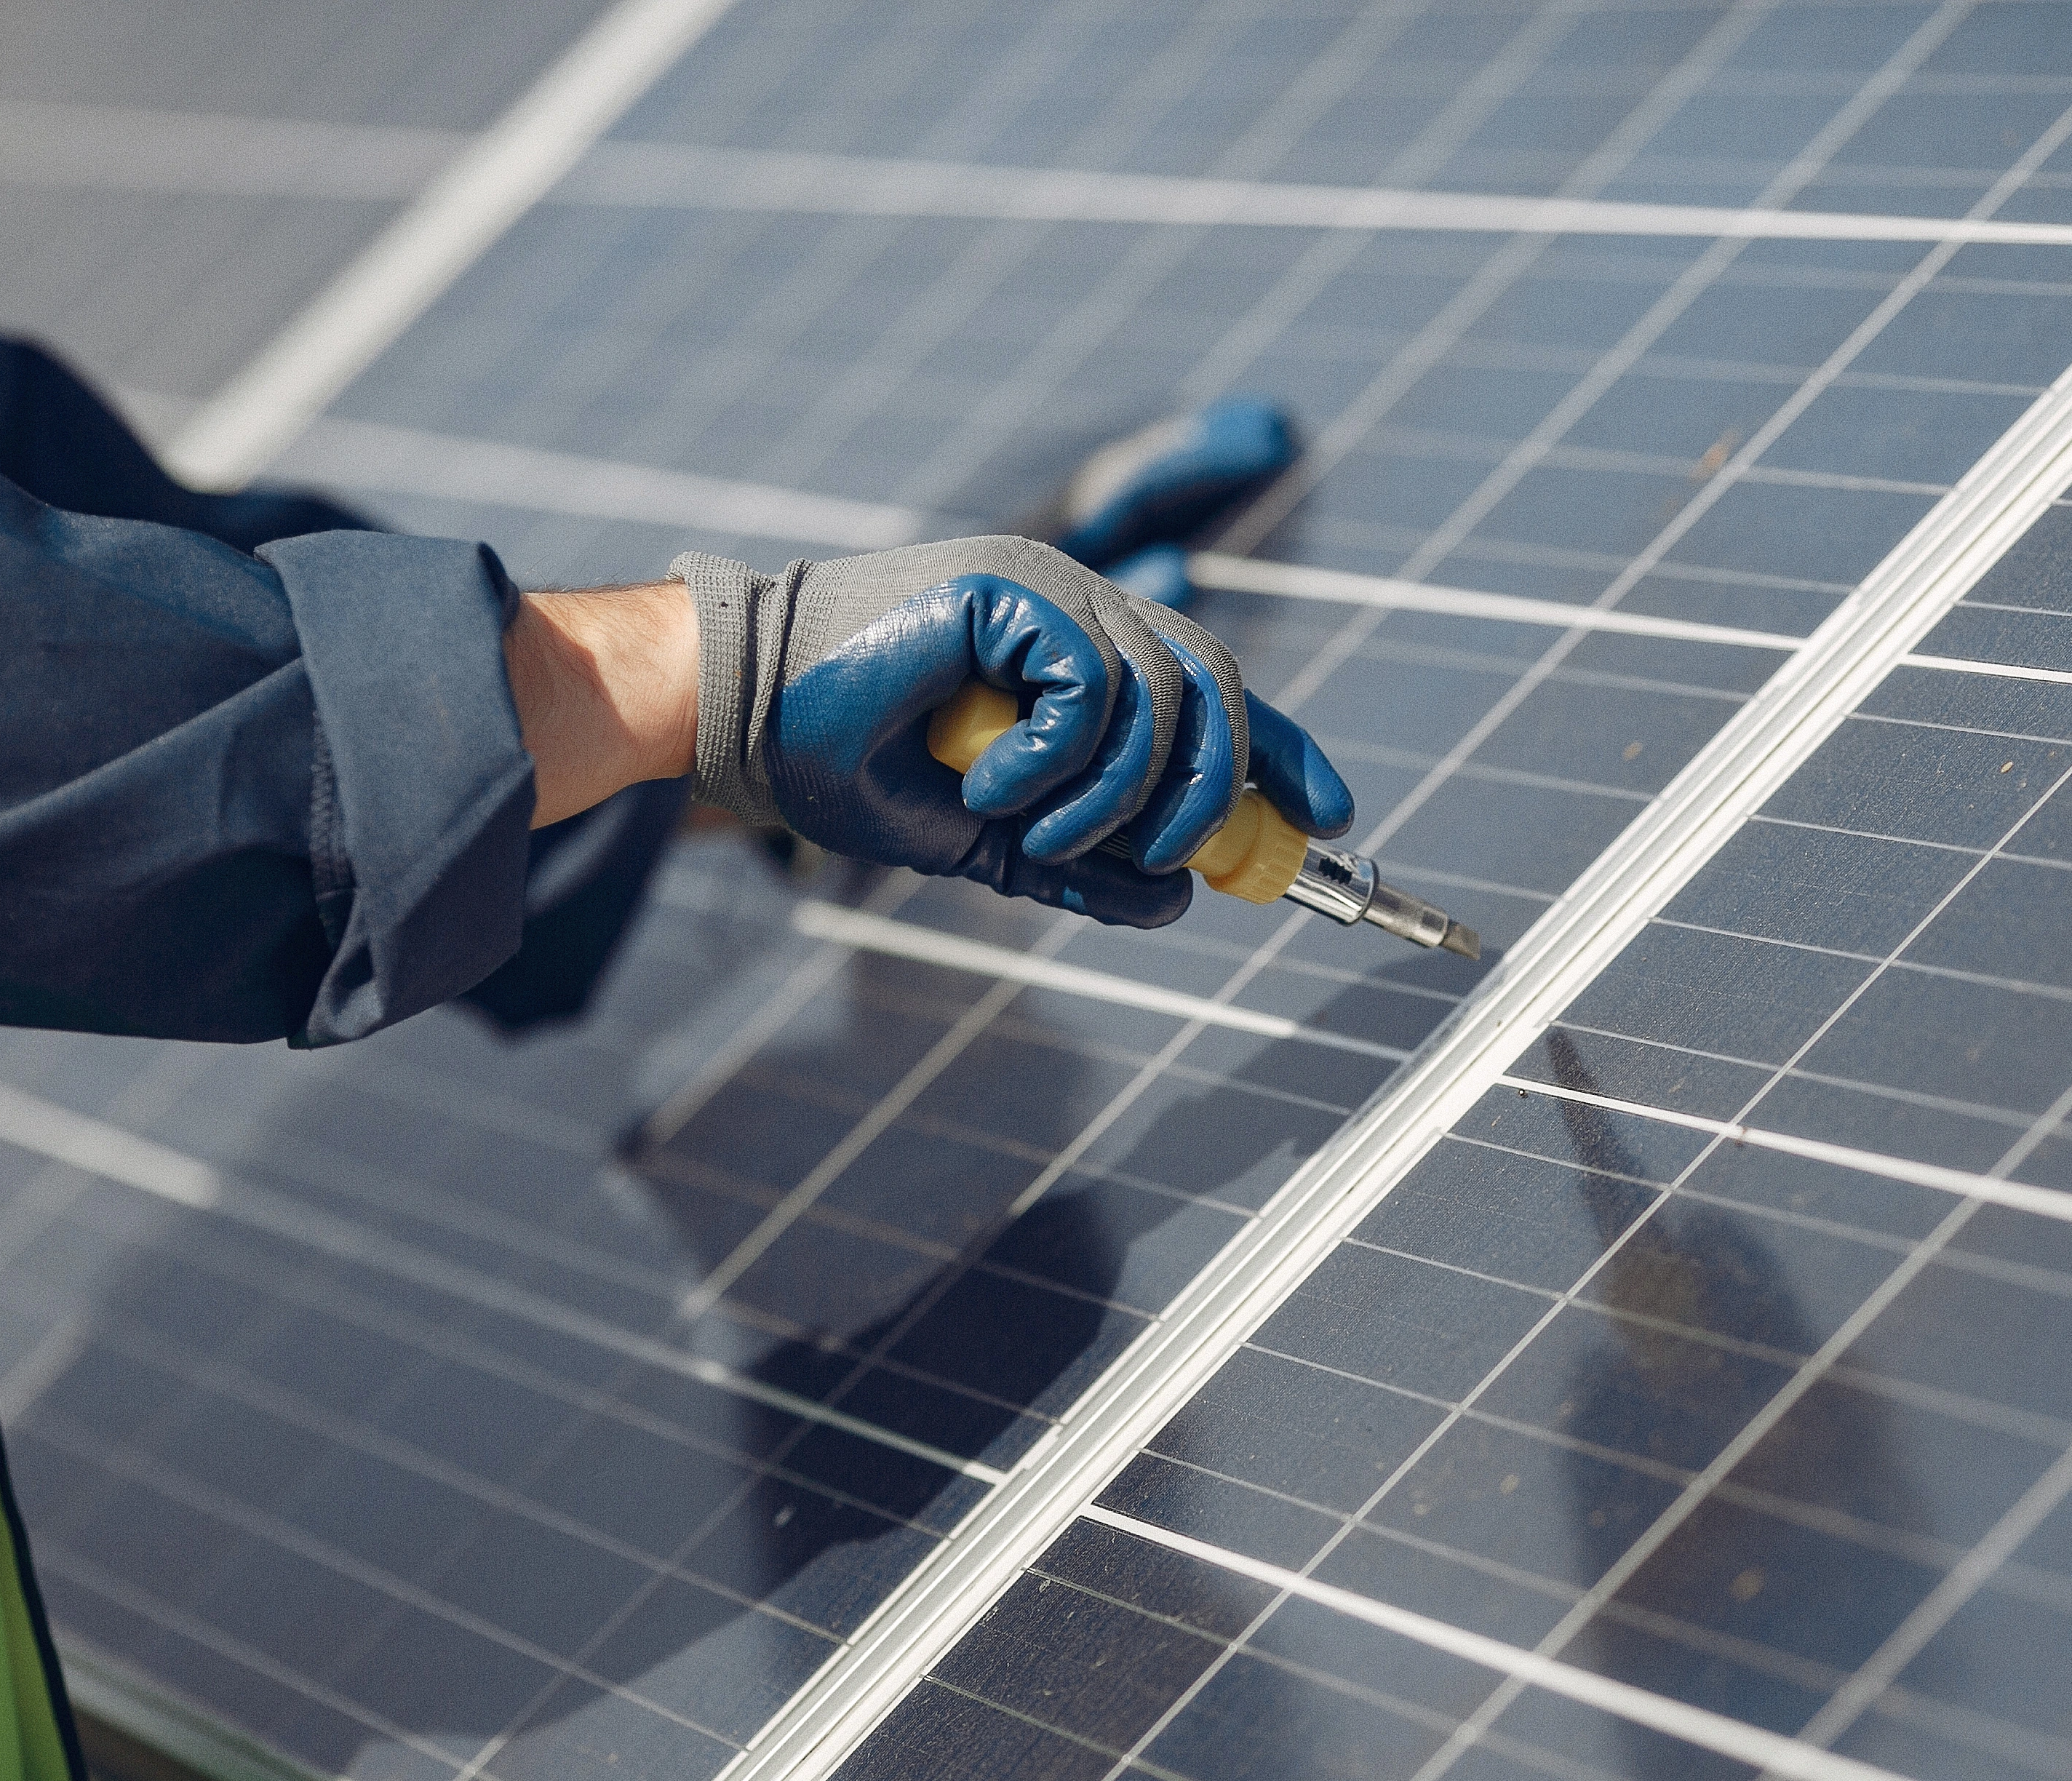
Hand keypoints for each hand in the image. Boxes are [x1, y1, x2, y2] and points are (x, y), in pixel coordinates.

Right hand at [670, 536, 1350, 926]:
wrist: (738, 713)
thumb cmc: (843, 761)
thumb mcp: (985, 837)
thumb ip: (1076, 861)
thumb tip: (1174, 901)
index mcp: (1081, 650)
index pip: (1216, 693)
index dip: (1284, 755)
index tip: (1332, 821)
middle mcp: (1079, 607)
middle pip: (1216, 693)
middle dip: (1215, 796)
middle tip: (1162, 861)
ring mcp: (1048, 588)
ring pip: (1165, 701)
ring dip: (1114, 799)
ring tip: (1036, 834)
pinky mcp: (1011, 587)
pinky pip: (1096, 687)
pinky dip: (1059, 761)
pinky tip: (993, 788)